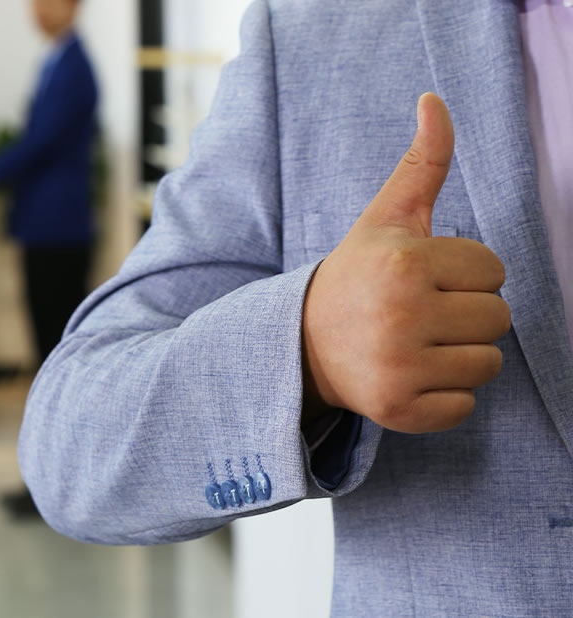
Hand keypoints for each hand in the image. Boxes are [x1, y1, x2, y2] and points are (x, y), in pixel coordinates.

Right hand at [301, 93, 510, 433]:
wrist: (301, 342)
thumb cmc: (357, 276)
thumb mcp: (386, 217)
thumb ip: (422, 162)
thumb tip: (434, 99)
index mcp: (404, 262)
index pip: (495, 272)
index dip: (465, 275)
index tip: (422, 280)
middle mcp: (400, 315)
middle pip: (498, 320)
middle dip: (466, 316)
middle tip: (419, 315)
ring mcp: (398, 367)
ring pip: (488, 365)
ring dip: (458, 357)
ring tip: (414, 345)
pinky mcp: (397, 409)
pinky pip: (465, 407)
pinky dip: (443, 397)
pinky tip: (407, 377)